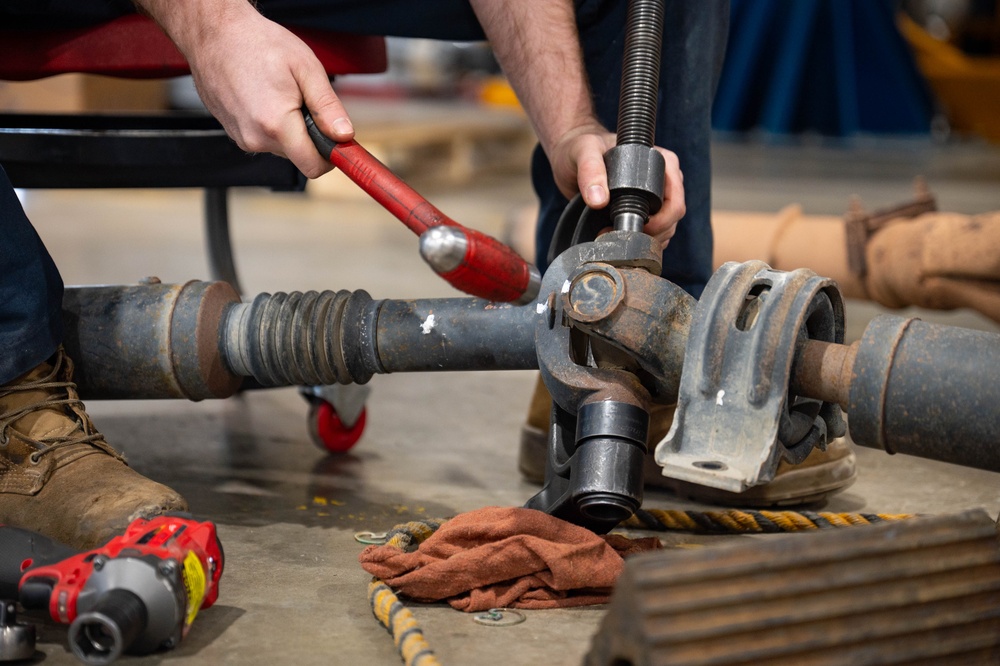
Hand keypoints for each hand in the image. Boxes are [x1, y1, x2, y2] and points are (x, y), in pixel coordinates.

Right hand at [183, 7, 353, 177]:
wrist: (214, 33)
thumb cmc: (257, 44)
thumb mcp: (306, 69)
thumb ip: (328, 107)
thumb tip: (344, 135)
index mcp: (276, 124)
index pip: (313, 166)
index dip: (330, 157)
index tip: (337, 143)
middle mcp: (255, 137)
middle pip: (298, 155)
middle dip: (309, 134)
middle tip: (303, 101)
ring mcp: (241, 136)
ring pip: (281, 146)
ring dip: (289, 127)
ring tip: (280, 93)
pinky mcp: (233, 132)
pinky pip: (263, 137)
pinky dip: (271, 123)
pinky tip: (263, 96)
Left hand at [548, 123, 684, 248]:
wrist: (568, 157)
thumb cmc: (580, 147)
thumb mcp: (584, 152)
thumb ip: (590, 171)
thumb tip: (599, 200)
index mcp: (661, 161)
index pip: (675, 197)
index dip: (663, 219)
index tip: (640, 227)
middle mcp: (663, 179)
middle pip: (673, 217)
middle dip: (654, 234)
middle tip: (622, 237)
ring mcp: (655, 197)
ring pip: (666, 229)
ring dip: (646, 241)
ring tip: (615, 236)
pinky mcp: (643, 210)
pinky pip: (653, 234)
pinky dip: (640, 242)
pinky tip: (622, 240)